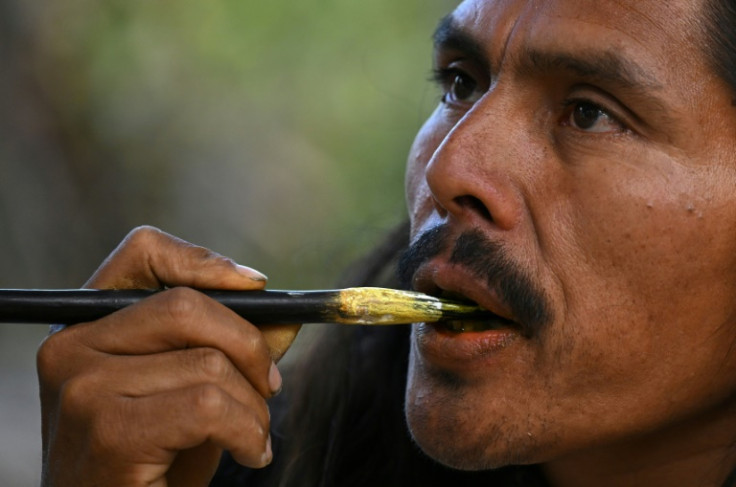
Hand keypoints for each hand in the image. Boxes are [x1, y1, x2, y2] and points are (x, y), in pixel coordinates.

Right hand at [37, 226, 300, 485]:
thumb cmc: (155, 458)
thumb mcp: (192, 390)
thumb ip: (230, 347)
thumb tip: (285, 316)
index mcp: (87, 325)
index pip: (142, 251)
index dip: (204, 261)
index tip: (256, 287)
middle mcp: (72, 346)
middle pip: (187, 306)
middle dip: (250, 345)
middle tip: (270, 386)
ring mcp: (83, 386)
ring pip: (208, 362)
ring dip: (254, 406)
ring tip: (253, 436)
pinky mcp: (108, 428)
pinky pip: (208, 405)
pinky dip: (248, 431)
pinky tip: (251, 453)